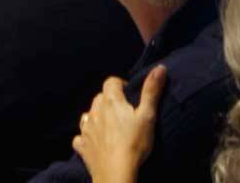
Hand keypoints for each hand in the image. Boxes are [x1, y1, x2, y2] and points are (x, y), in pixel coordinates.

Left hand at [73, 67, 164, 182]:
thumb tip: (160, 68)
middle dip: (110, 100)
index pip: (111, 81)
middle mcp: (95, 111)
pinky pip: (80, 137)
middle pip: (100, 97)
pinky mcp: (82, 146)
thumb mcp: (148, 116)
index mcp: (111, 101)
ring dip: (97, 116)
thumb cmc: (134, 143)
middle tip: (124, 112)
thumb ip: (152, 91)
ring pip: (88, 115)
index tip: (130, 94)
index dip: (120, 84)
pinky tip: (93, 142)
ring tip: (110, 126)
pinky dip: (86, 137)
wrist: (116, 172)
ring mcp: (86, 129)